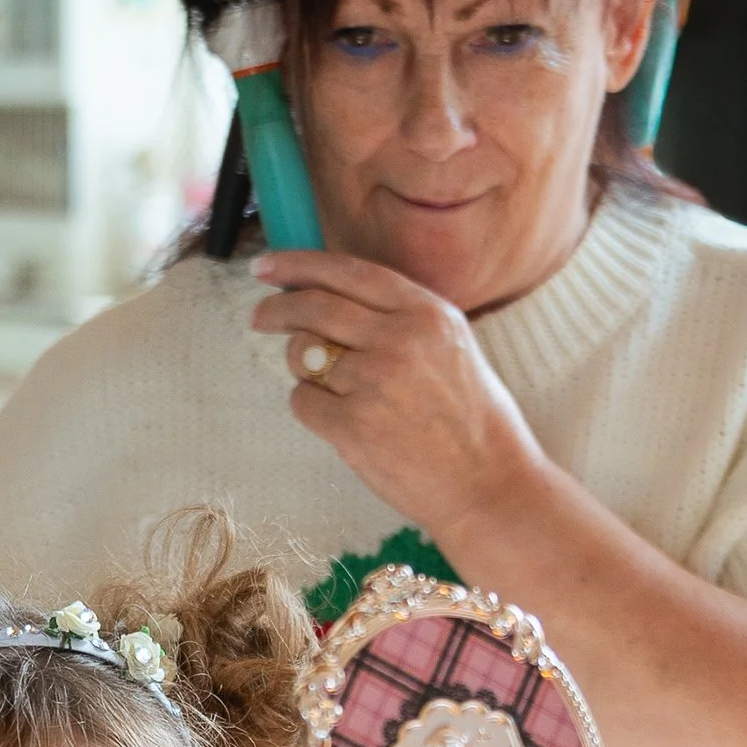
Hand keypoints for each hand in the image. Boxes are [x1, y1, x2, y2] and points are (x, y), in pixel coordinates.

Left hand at [250, 250, 545, 543]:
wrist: (487, 482)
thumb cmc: (468, 419)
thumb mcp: (449, 346)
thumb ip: (397, 318)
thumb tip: (326, 297)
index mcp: (427, 312)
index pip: (349, 272)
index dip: (299, 264)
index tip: (266, 266)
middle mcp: (400, 339)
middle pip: (313, 307)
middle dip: (276, 308)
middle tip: (259, 316)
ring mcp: (374, 382)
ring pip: (302, 355)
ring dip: (304, 367)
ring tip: (335, 388)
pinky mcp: (352, 426)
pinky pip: (302, 402)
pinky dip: (311, 408)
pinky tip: (342, 420)